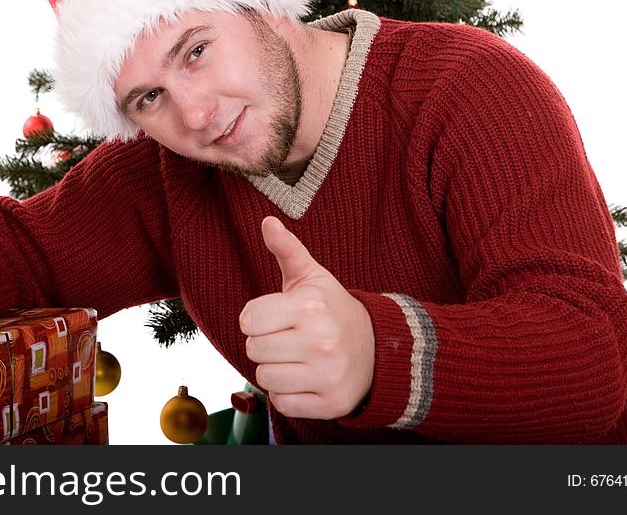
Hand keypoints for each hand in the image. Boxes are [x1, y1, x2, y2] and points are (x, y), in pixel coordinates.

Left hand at [239, 216, 374, 419]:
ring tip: (296, 358)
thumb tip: (267, 222)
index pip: (248, 320)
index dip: (256, 318)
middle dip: (265, 343)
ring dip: (275, 370)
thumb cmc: (332, 309)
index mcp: (310, 307)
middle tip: (287, 338)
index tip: (275, 316)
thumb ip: (287, 249)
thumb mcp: (312, 277)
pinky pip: (282, 404)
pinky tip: (305, 378)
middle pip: (254, 350)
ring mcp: (328, 375)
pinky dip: (288, 394)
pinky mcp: (331, 403)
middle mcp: (321, 341)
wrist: (379, 347)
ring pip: (265, 379)